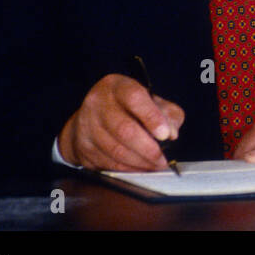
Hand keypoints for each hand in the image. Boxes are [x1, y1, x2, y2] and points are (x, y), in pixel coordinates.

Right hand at [58, 74, 184, 170]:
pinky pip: (107, 162)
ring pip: (115, 150)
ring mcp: (87, 125)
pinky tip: (139, 168)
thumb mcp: (151, 101)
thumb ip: (168, 113)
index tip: (165, 135)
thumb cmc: (128, 108)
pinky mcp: (83, 146)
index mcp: (118, 86)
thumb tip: (171, 133)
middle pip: (124, 129)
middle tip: (162, 159)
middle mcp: (98, 103)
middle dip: (148, 149)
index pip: (134, 98)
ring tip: (154, 166)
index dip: (152, 117)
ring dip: (139, 162)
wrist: (91, 117)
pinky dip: (127, 169)